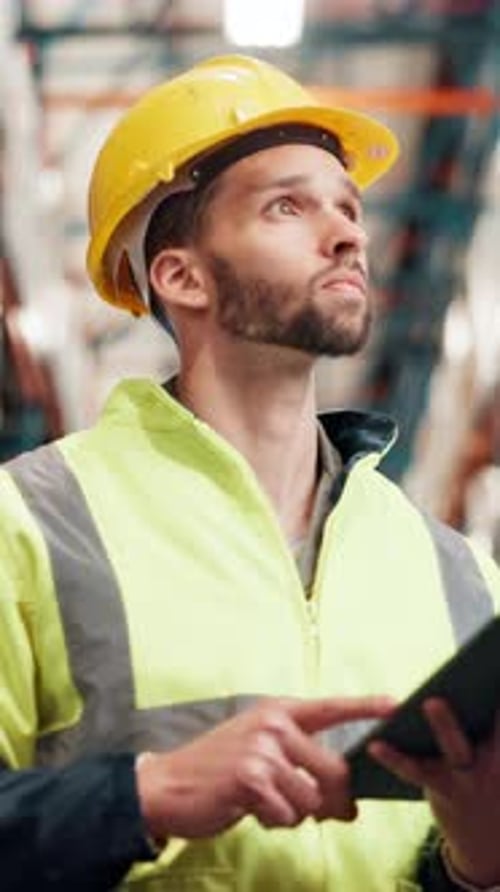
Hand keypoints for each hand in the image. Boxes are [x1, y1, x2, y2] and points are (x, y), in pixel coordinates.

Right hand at [137, 695, 394, 840]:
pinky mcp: (251, 779)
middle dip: (339, 802)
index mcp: (279, 712)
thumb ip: (301, 765)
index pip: (332, 707)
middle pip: (334, 771)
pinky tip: (253, 810)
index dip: (366, 707)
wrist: (167, 786)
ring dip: (296, 814)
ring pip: (311, 800)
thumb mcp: (260, 752)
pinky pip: (287, 816)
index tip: (398, 704)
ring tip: (270, 805)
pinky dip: (275, 822)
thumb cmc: (219, 770)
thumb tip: (344, 804)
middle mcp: (274, 725)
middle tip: (339, 815)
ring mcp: (262, 750)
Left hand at [369, 699, 499, 886]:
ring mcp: (470, 778)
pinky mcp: (444, 791)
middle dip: (487, 705)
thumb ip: (488, 727)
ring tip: (431, 702)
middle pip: (493, 728)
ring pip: (457, 748)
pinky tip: (374, 743)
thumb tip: (482, 687)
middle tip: (474, 679)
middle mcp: (496, 762)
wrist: (485, 841)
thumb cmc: (487, 779)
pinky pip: (416, 772)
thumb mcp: (495, 755)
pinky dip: (394, 758)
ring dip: (445, 725)